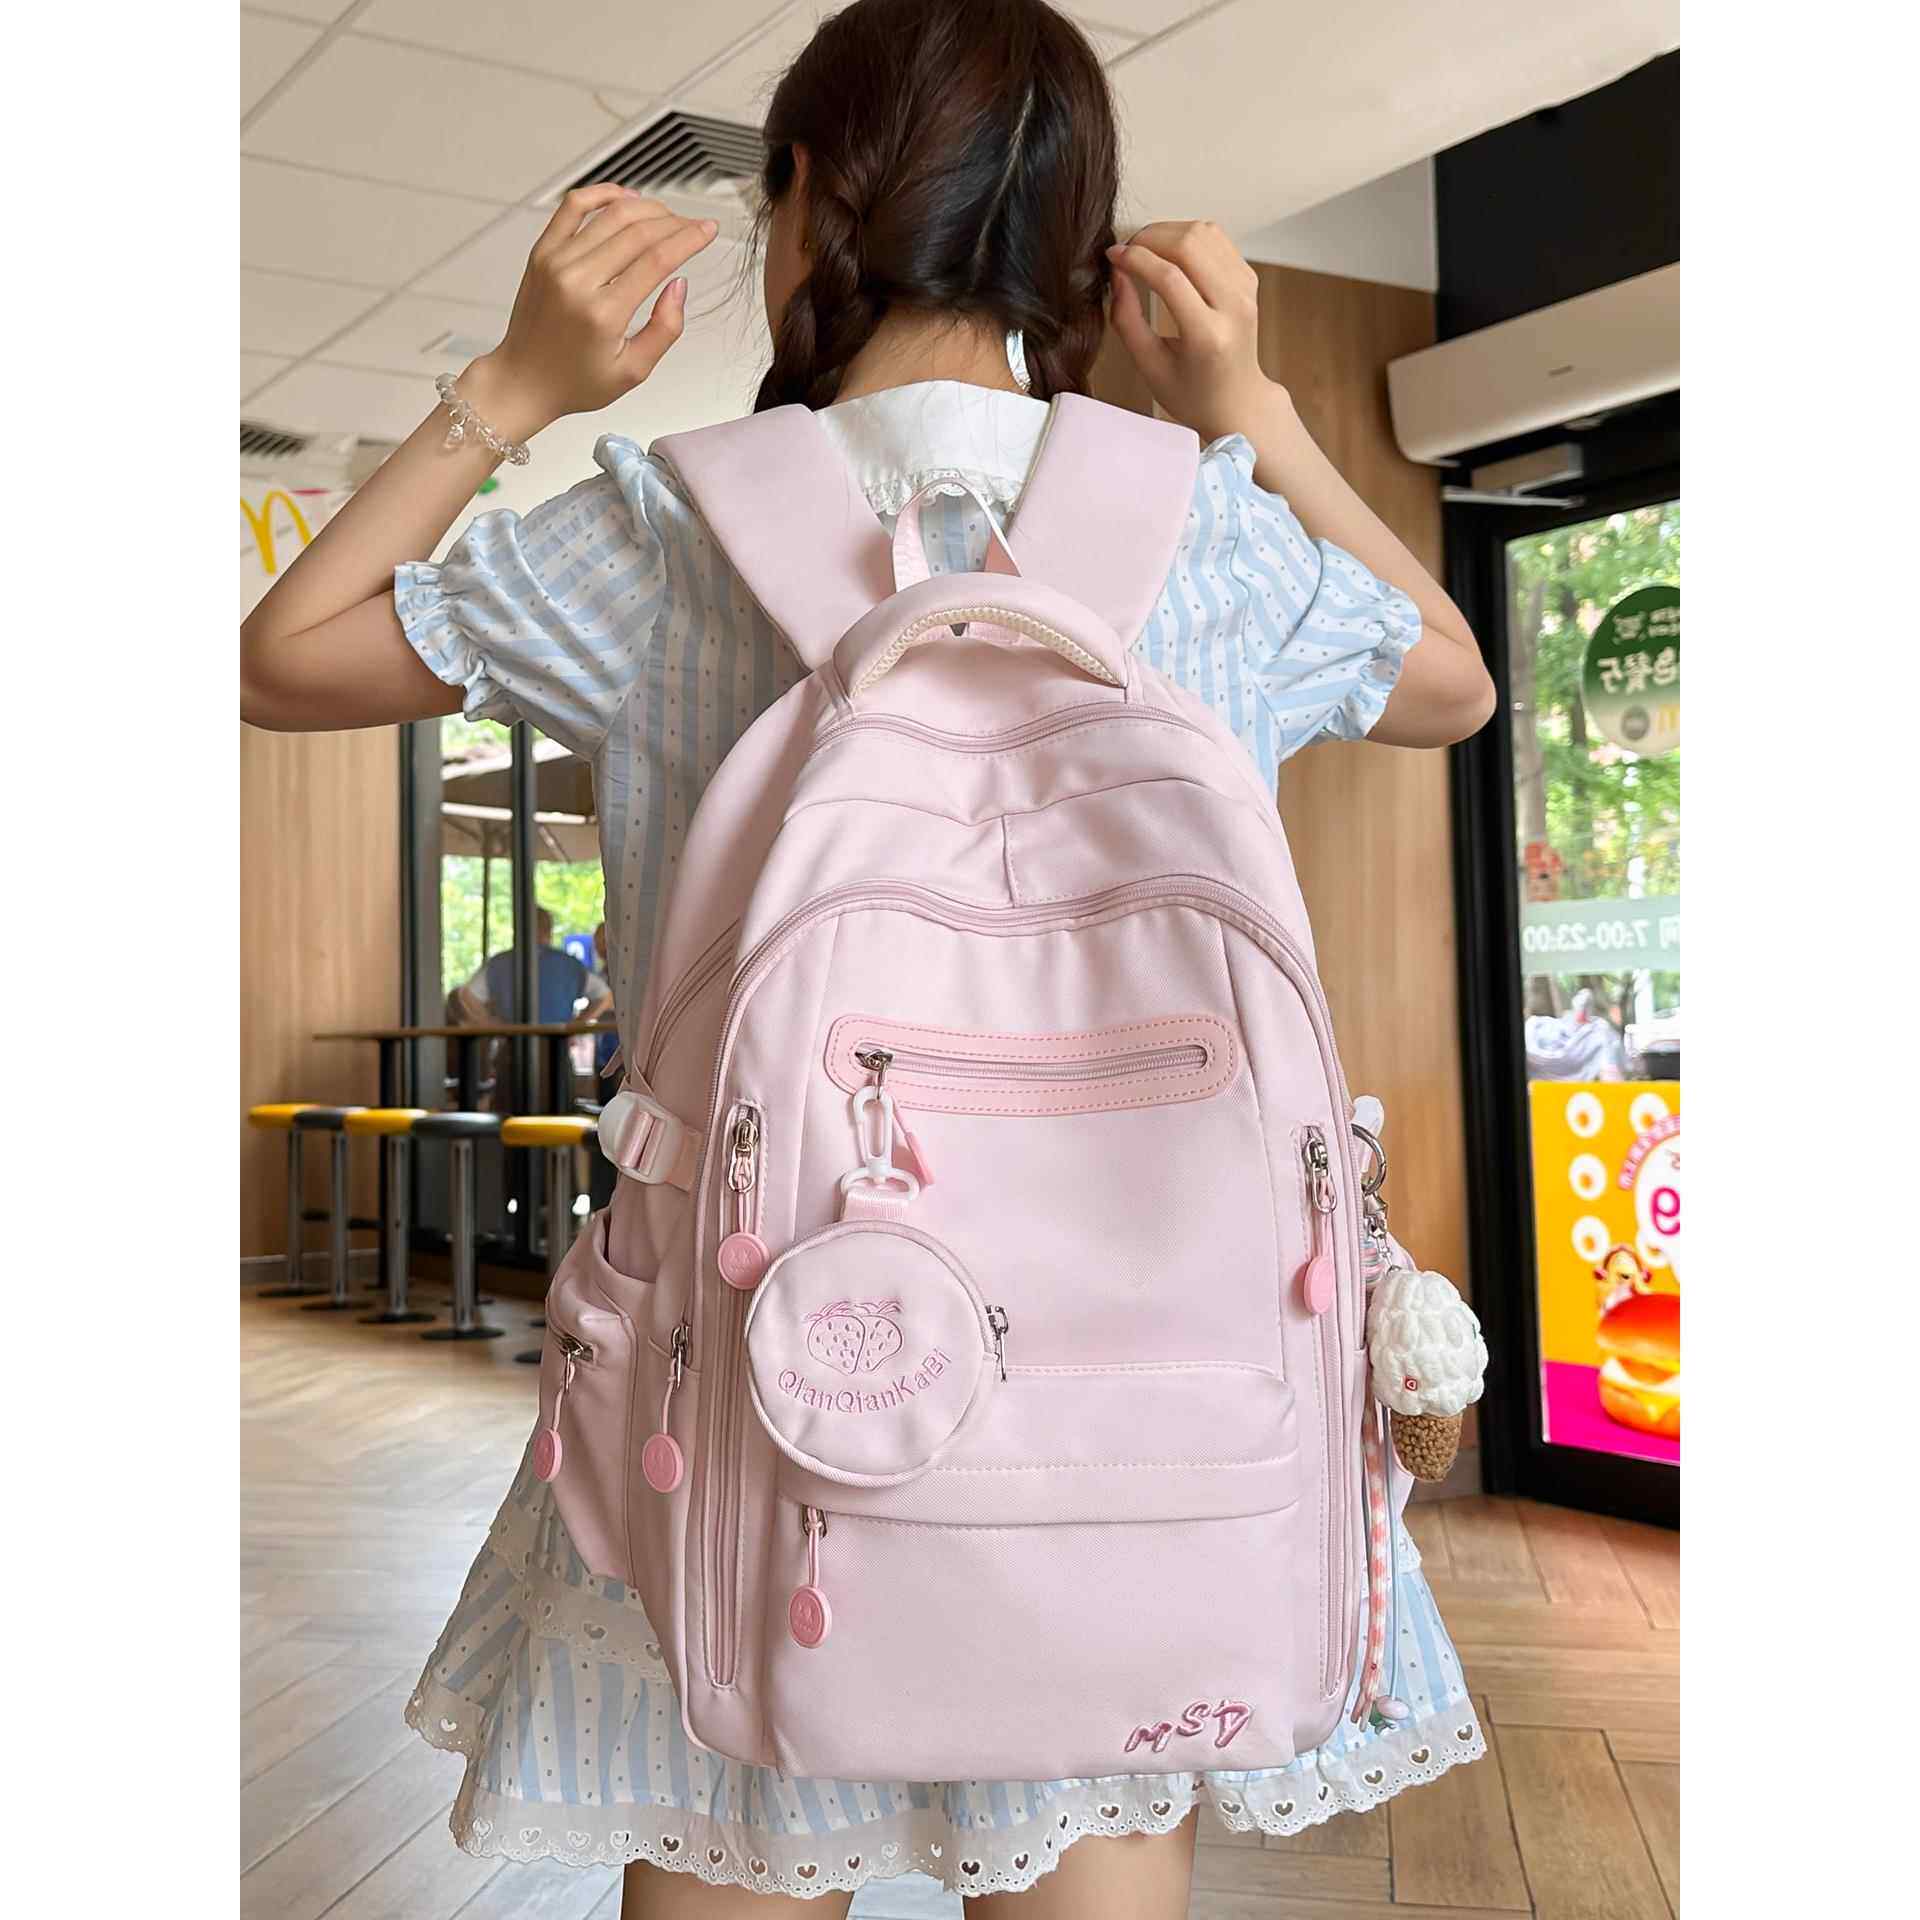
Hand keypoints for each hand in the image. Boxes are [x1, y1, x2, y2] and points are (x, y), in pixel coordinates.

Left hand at [465, 185, 719, 438]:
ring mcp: (555, 261)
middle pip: (637, 231)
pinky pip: (574, 206)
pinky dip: (603, 194)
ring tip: (666, 216)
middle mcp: (577, 280)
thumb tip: (679, 285)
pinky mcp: (542, 252)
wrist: (524, 380)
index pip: (657, 260)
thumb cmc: (576, 381)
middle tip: (692, 226)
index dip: (689, 239)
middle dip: (674, 223)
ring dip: (646, 208)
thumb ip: (665, 329)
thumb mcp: (633, 371)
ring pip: (611, 214)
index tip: (708, 230)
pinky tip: (625, 198)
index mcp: (603, 314)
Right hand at [1107, 220, 1279, 444]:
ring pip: (1203, 233)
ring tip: (1144, 251)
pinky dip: (1186, 236)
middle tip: (1126, 251)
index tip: (1112, 256)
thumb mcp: (1149, 366)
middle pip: (1189, 244)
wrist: (1236, 399)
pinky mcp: (1248, 278)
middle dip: (1149, 238)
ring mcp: (1245, 290)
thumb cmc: (1191, 392)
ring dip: (1166, 232)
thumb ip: (1127, 320)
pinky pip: (1215, 238)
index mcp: (1208, 336)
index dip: (1135, 259)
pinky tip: (1168, 253)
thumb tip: (1117, 273)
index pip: (1169, 278)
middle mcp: (1234, 307)